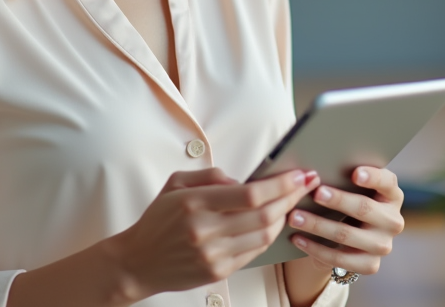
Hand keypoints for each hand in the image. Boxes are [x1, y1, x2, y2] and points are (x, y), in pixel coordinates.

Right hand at [111, 167, 319, 299]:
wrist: (138, 261)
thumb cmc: (158, 219)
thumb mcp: (176, 184)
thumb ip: (212, 176)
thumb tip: (244, 179)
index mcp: (195, 203)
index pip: (250, 193)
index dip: (280, 183)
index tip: (298, 174)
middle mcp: (205, 230)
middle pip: (264, 214)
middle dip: (291, 196)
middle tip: (306, 183)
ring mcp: (213, 255)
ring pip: (264, 234)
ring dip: (284, 216)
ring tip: (292, 201)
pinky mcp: (218, 272)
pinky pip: (254, 252)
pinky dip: (269, 235)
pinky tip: (274, 222)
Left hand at [287, 166, 404, 276]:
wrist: (349, 238)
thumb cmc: (347, 201)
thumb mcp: (352, 189)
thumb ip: (342, 178)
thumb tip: (313, 172)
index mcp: (392, 195)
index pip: (387, 182)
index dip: (372, 177)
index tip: (354, 173)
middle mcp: (393, 221)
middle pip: (364, 208)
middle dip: (338, 200)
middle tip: (315, 193)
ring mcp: (383, 245)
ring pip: (347, 235)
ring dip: (318, 225)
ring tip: (295, 217)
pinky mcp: (370, 265)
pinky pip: (340, 258)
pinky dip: (315, 248)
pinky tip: (298, 239)